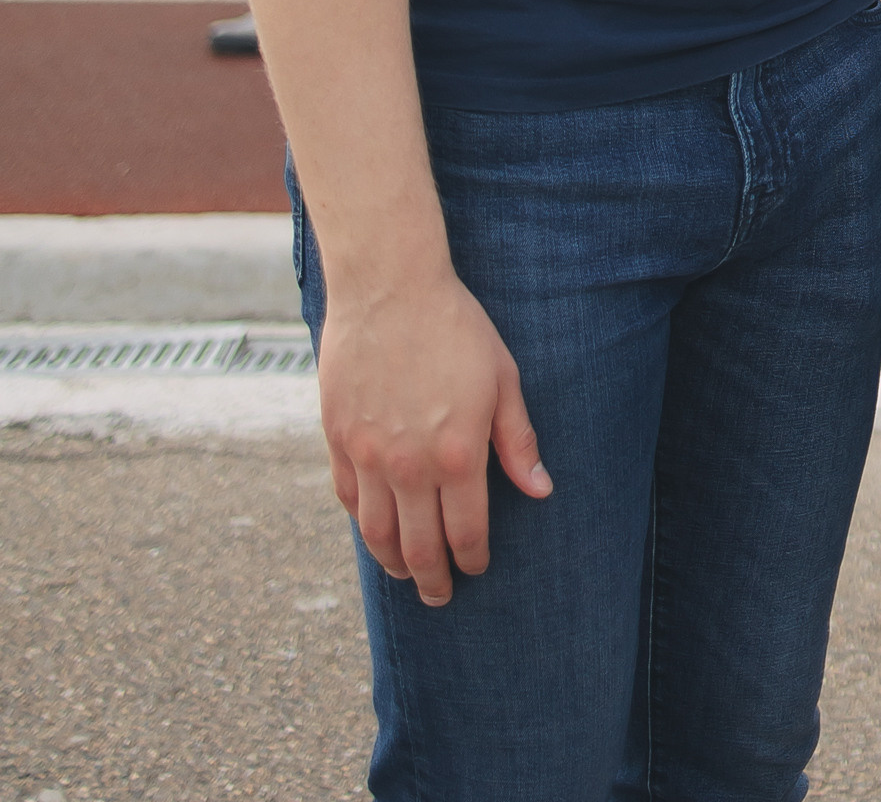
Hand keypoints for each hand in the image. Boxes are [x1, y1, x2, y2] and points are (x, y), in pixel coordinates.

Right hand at [318, 271, 550, 603]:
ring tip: (406, 575)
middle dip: (433, 580)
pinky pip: (348, 499)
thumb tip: (541, 490)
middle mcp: (409, 465)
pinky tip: (374, 530)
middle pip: (418, 548)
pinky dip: (362, 523)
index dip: (473, 558)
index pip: (466, 531)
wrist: (389, 285)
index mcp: (456, 454)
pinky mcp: (338, 438)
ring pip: (377, 534)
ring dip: (393, 564)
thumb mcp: (502, 378)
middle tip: (441, 595)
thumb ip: (517, 441)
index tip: (477, 567)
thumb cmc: (455, 326)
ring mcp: (368, 455)